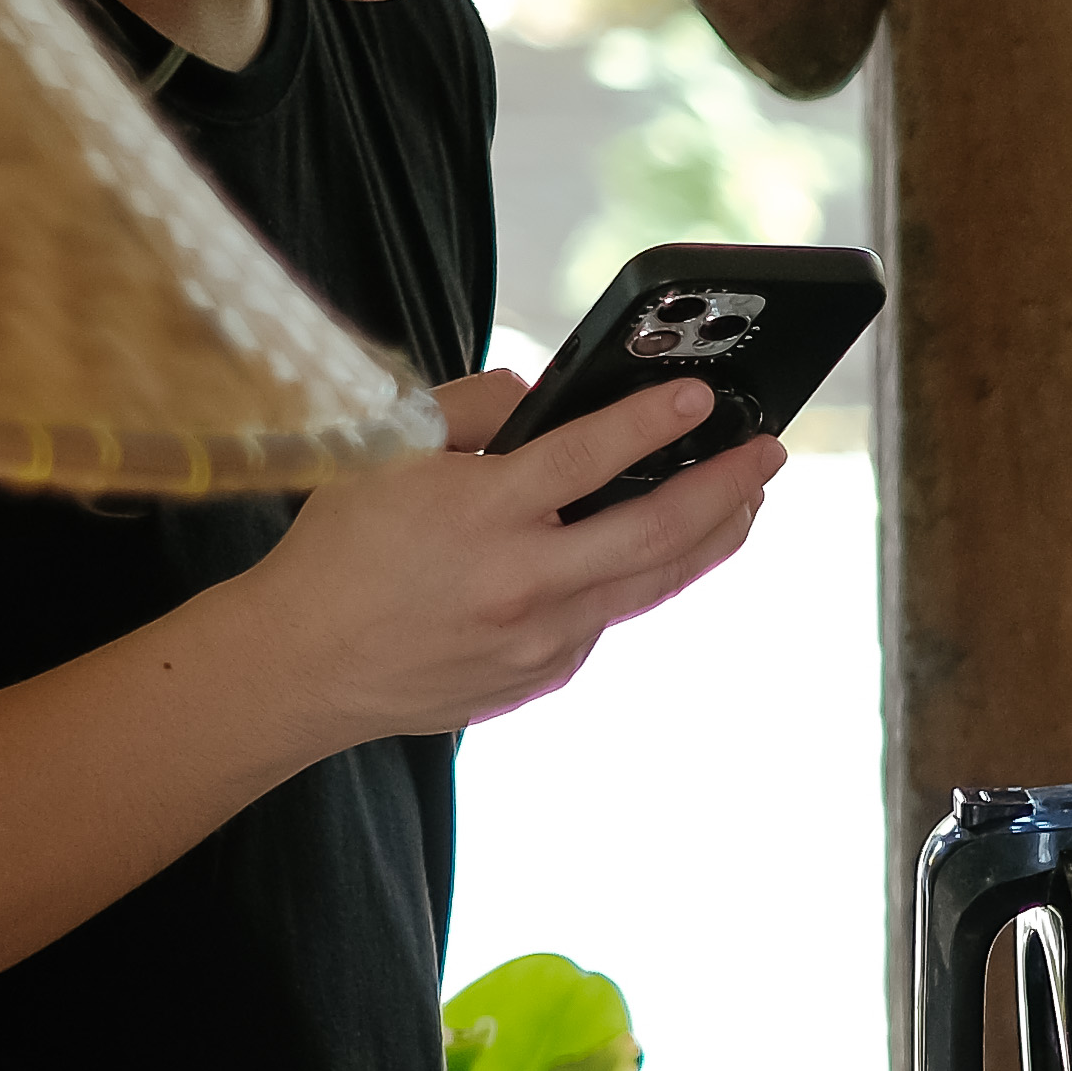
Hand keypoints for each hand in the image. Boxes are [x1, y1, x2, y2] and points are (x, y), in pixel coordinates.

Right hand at [224, 369, 779, 745]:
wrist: (302, 664)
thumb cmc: (342, 548)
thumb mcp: (386, 452)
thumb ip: (470, 409)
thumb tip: (545, 395)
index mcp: (478, 514)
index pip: (585, 456)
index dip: (648, 423)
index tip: (698, 397)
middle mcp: (521, 582)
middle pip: (654, 532)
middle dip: (724, 487)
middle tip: (769, 452)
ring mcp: (540, 639)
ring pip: (651, 582)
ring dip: (710, 535)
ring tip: (748, 497)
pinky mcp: (545, 674)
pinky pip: (609, 616)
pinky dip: (641, 578)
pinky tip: (661, 550)